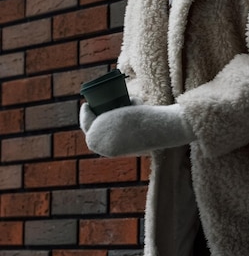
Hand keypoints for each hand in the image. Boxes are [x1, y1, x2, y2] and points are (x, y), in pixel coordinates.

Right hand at [79, 99, 194, 157]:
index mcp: (111, 151)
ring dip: (87, 115)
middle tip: (92, 108)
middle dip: (89, 120)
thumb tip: (132, 115)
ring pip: (89, 124)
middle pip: (90, 131)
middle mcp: (102, 147)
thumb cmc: (152, 131)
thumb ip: (136, 130)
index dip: (95, 129)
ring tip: (89, 105)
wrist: (156, 129)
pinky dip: (85, 111)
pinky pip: (87, 118)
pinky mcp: (98, 126)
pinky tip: (85, 105)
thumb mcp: (141, 133)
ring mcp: (99, 138)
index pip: (99, 140)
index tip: (95, 118)